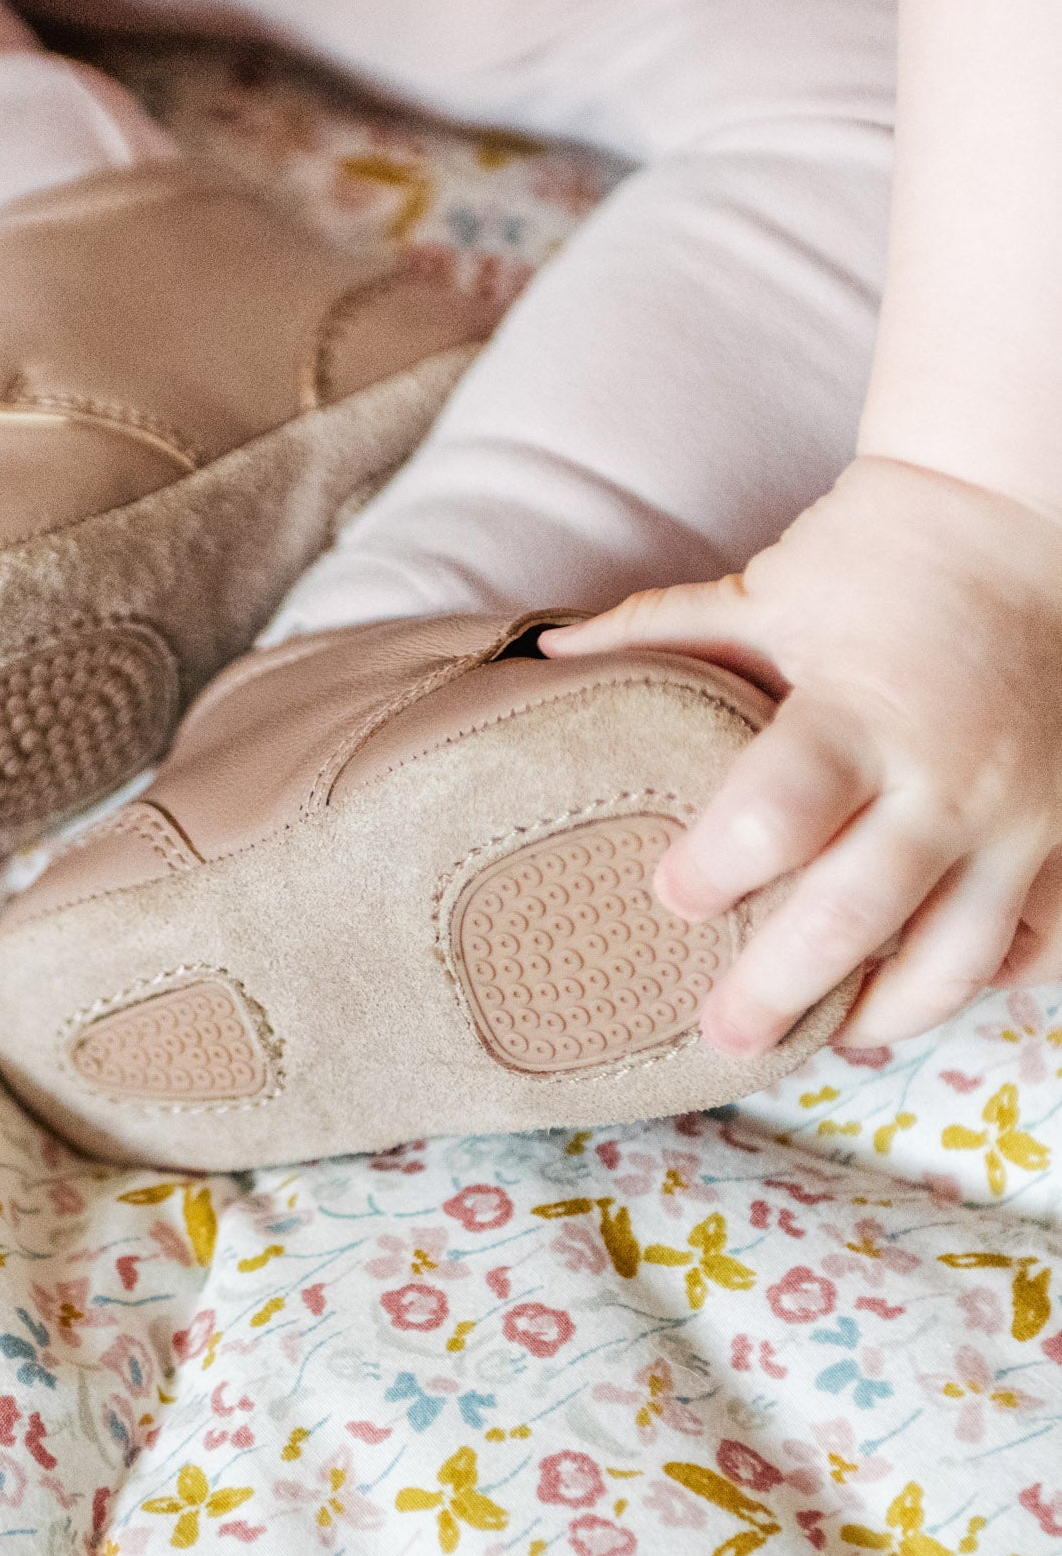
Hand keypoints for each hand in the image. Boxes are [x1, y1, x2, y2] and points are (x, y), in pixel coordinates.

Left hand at [541, 455, 1061, 1054]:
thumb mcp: (768, 588)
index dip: (718, 865)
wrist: (1020, 519)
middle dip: (780, 985)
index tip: (670, 896)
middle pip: (857, 912)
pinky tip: (928, 993)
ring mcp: (1023, 814)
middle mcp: (949, 775)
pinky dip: (988, 981)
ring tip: (829, 1037)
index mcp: (862, 709)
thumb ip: (661, 631)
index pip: (781, 811)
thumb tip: (544, 655)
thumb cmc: (878, 558)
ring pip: (960, 955)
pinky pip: (1041, 940)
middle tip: (723, 1033)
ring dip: (888, 1011)